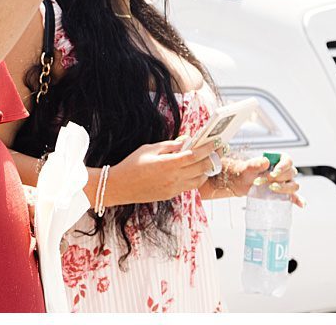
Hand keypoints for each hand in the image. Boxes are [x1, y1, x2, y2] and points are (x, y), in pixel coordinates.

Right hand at [102, 136, 217, 205]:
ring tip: (206, 162)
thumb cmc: (131, 165)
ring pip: (199, 180)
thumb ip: (169, 145)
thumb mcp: (148, 149)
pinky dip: (195, 178)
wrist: (119, 186)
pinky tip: (192, 171)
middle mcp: (174, 177)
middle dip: (212, 158)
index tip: (215, 142)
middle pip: (202, 168)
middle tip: (216, 151)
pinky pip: (189, 186)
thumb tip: (185, 141)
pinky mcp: (170, 195)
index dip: (208, 148)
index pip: (195, 155)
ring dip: (205, 170)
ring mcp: (173, 188)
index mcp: (168, 164)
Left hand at [211, 152, 305, 205]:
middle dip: (277, 178)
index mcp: (279, 160)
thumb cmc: (246, 172)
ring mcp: (286, 182)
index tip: (273, 173)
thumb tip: (266, 162)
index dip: (283, 167)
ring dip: (285, 188)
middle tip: (262, 180)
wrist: (242, 182)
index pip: (288, 161)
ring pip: (294, 185)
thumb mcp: (247, 167)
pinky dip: (299, 200)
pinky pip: (295, 196)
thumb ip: (255, 164)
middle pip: (290, 173)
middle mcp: (285, 171)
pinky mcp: (284, 193)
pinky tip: (301, 204)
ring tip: (271, 188)